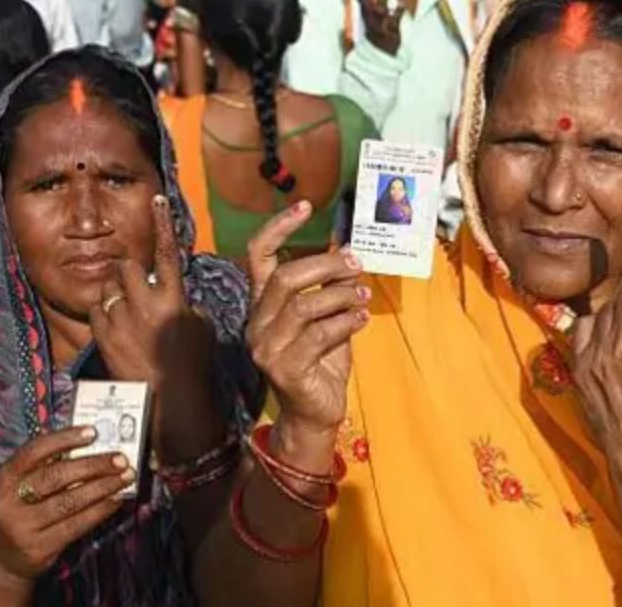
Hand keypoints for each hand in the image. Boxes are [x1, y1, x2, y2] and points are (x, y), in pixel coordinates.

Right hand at [0, 426, 133, 580]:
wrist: (4, 557)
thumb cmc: (23, 510)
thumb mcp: (23, 485)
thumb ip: (50, 465)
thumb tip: (95, 446)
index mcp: (5, 477)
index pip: (34, 451)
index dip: (64, 439)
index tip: (93, 432)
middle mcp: (9, 501)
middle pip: (55, 477)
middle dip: (93, 465)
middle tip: (120, 459)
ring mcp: (23, 527)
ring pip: (69, 502)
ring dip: (103, 487)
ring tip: (125, 477)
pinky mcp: (39, 548)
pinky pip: (76, 525)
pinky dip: (100, 510)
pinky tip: (115, 499)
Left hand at [90, 195, 213, 390]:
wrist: (170, 400)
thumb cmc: (193, 365)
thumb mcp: (202, 328)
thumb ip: (186, 305)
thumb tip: (176, 297)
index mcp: (174, 298)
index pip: (168, 251)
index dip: (163, 223)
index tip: (157, 199)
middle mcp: (146, 304)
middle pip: (128, 266)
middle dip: (130, 273)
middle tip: (136, 288)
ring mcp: (122, 319)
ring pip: (109, 286)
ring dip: (117, 292)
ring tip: (127, 310)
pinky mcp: (104, 336)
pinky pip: (97, 309)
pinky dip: (105, 313)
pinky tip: (116, 326)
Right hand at [246, 201, 369, 441]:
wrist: (315, 415)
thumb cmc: (321, 363)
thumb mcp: (327, 318)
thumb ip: (330, 289)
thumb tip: (349, 253)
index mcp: (263, 305)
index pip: (258, 257)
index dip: (278, 228)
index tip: (305, 206)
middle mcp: (257, 324)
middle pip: (285, 278)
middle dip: (325, 265)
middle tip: (357, 263)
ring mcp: (266, 348)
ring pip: (303, 306)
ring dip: (340, 296)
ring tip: (363, 296)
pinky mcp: (284, 369)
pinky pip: (318, 335)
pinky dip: (344, 323)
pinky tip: (361, 319)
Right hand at [351, 0, 403, 54]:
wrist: (383, 51)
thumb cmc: (378, 27)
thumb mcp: (372, 11)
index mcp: (365, 12)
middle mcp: (371, 18)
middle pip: (365, 2)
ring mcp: (380, 25)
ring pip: (378, 11)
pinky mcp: (392, 32)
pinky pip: (394, 22)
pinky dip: (398, 14)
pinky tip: (402, 5)